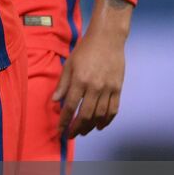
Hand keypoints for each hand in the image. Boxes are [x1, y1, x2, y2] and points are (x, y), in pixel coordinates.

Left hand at [54, 0, 127, 136]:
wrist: (108, 39)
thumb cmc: (85, 50)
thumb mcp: (68, 64)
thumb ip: (62, 84)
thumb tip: (55, 101)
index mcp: (80, 80)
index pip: (70, 106)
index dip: (65, 120)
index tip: (61, 129)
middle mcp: (95, 87)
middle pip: (86, 114)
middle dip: (78, 127)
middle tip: (72, 135)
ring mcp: (108, 88)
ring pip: (101, 114)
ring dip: (92, 126)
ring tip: (84, 132)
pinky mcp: (118, 88)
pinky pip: (114, 109)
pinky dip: (108, 120)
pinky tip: (101, 125)